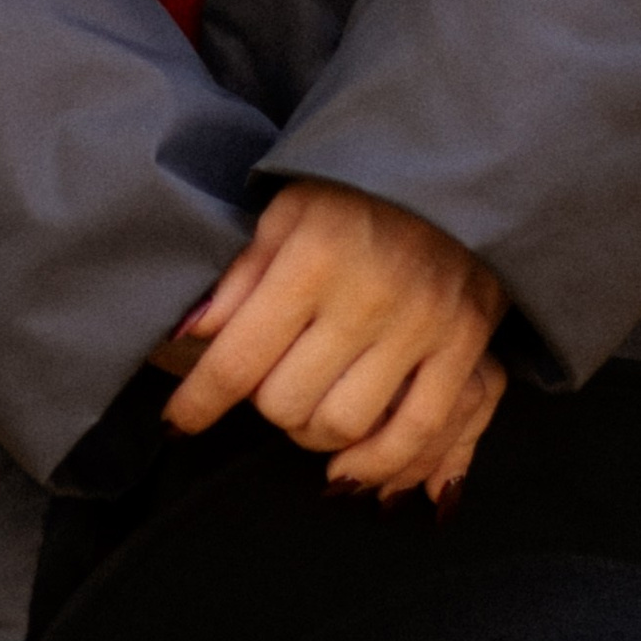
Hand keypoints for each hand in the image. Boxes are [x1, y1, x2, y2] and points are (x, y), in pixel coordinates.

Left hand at [154, 180, 505, 502]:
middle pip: (285, 403)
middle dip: (264, 405)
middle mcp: (364, 298)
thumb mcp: (287, 214)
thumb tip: (190, 333)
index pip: (237, 360)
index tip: (177, 423)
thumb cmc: (356, 193)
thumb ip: (240, 277)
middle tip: (269, 386)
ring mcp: (419, 326)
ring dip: (311, 434)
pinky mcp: (462, 346)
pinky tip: (350, 469)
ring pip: (342, 426)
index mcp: (310, 260)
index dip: (198, 402)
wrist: (453, 171)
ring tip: (308, 412)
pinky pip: (416, 431)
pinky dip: (378, 463)